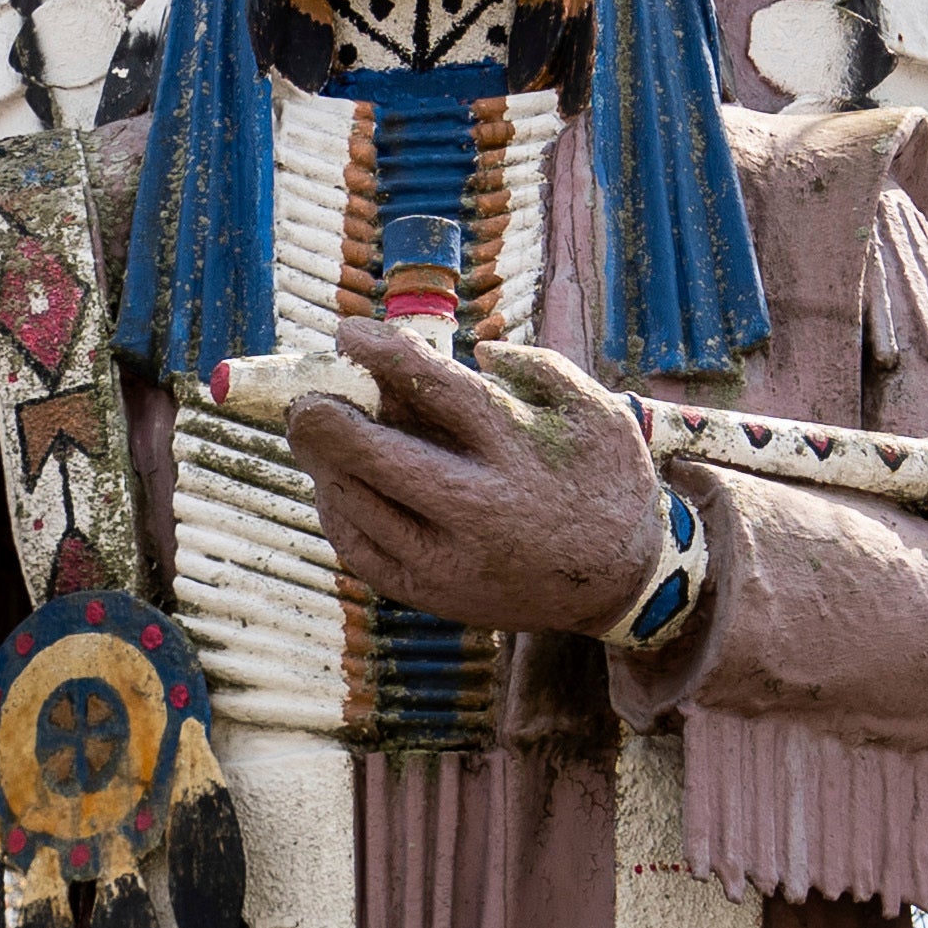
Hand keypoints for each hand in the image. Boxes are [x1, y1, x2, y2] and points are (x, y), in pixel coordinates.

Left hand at [286, 316, 666, 638]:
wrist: (622, 583)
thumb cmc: (604, 481)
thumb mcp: (595, 409)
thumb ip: (536, 368)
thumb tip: (472, 350)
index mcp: (516, 448)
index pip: (433, 387)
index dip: (380, 353)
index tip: (347, 332)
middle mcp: (478, 506)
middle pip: (375, 456)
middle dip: (324, 420)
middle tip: (305, 399)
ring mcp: (450, 558)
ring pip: (358, 505)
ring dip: (323, 464)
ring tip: (313, 434)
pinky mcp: (434, 595)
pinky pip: (362, 552)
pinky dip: (338, 514)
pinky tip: (334, 485)